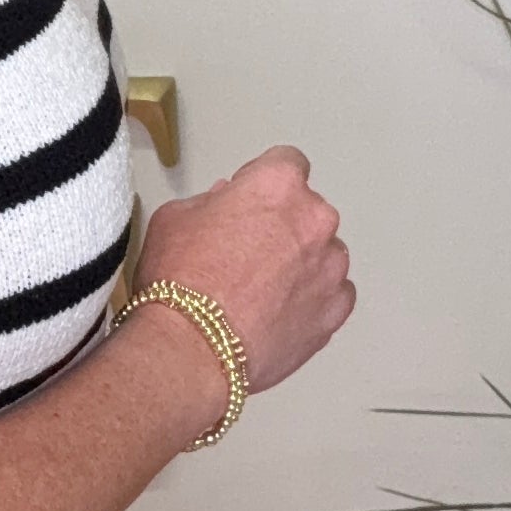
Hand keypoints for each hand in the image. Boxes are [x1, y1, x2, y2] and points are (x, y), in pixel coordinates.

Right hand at [128, 145, 353, 430]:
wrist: (191, 348)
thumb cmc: (179, 281)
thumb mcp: (174, 218)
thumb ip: (210, 202)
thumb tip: (225, 205)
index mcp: (277, 184)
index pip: (285, 163)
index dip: (262, 182)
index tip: (249, 201)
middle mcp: (315, 219)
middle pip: (307, 211)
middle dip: (282, 226)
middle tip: (245, 252)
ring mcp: (331, 267)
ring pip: (323, 255)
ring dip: (300, 264)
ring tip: (260, 292)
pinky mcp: (336, 311)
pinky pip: (332, 295)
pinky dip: (312, 301)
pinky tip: (278, 313)